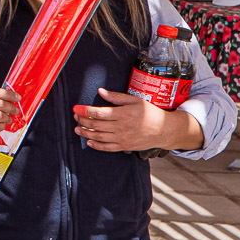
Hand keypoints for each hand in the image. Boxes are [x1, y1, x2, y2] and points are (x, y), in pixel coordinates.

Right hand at [0, 87, 20, 165]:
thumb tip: (10, 95)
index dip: (9, 94)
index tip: (17, 97)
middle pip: (0, 104)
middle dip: (11, 107)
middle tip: (15, 110)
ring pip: (0, 115)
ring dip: (8, 118)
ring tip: (8, 119)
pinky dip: (3, 126)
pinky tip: (1, 125)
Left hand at [73, 88, 202, 152]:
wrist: (164, 130)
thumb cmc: (149, 112)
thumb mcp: (135, 100)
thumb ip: (116, 97)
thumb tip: (100, 91)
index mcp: (123, 114)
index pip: (98, 112)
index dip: (85, 110)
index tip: (76, 108)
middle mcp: (121, 127)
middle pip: (96, 125)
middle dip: (82, 120)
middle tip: (75, 116)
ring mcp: (122, 138)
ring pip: (99, 137)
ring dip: (85, 133)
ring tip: (77, 129)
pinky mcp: (124, 146)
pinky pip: (107, 148)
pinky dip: (96, 145)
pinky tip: (88, 141)